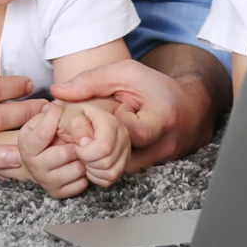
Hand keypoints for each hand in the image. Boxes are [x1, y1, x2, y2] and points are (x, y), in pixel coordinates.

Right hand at [18, 104, 89, 198]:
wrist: (47, 154)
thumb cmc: (50, 131)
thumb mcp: (49, 116)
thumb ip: (55, 111)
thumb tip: (58, 107)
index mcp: (26, 144)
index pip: (45, 132)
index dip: (58, 121)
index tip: (63, 113)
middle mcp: (33, 165)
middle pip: (66, 153)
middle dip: (76, 143)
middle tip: (76, 138)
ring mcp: (45, 181)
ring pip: (77, 169)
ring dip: (82, 159)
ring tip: (78, 151)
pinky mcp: (58, 193)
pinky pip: (81, 184)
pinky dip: (85, 174)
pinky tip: (78, 163)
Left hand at [49, 55, 210, 171]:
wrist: (189, 110)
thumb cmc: (156, 88)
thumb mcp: (127, 74)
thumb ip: (93, 81)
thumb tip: (57, 91)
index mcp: (162, 118)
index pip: (131, 132)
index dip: (114, 123)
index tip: (112, 111)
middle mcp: (162, 146)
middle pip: (119, 157)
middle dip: (95, 144)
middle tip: (83, 131)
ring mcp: (156, 162)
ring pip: (115, 170)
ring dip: (96, 156)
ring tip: (89, 137)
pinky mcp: (149, 170)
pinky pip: (119, 172)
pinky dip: (104, 161)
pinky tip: (98, 145)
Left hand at [58, 99, 131, 187]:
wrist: (79, 125)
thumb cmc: (73, 121)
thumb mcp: (68, 118)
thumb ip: (76, 125)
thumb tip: (86, 141)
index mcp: (111, 122)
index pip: (104, 147)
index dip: (86, 153)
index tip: (77, 148)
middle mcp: (123, 135)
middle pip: (107, 162)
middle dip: (88, 162)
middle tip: (80, 153)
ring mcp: (125, 149)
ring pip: (111, 172)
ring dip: (93, 170)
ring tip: (85, 159)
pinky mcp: (124, 162)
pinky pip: (112, 178)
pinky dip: (98, 176)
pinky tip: (90, 165)